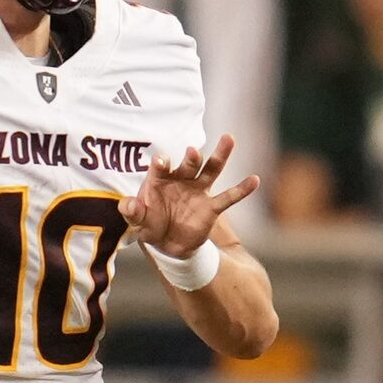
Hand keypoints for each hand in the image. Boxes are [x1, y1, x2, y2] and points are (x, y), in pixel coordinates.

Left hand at [120, 134, 258, 257]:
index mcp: (160, 178)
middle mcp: (181, 179)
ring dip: (219, 155)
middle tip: (193, 151)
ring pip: (211, 170)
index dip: (161, 163)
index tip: (161, 161)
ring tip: (229, 138)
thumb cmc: (150, 224)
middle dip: (191, 157)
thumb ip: (132, 212)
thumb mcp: (138, 221)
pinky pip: (228, 197)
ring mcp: (198, 190)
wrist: (167, 243)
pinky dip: (242, 189)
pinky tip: (255, 179)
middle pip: (189, 163)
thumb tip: (127, 205)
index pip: (161, 166)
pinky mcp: (211, 206)